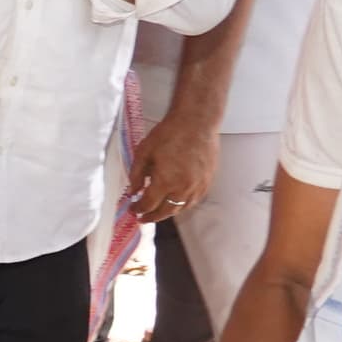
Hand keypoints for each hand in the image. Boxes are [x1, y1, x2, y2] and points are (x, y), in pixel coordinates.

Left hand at [126, 106, 217, 224]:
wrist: (197, 122)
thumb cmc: (169, 134)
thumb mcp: (143, 153)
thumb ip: (135, 175)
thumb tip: (132, 192)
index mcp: (165, 182)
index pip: (149, 205)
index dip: (139, 210)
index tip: (133, 210)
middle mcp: (183, 188)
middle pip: (166, 211)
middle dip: (153, 217)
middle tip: (144, 219)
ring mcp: (198, 186)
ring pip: (182, 208)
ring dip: (169, 212)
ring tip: (159, 212)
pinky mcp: (208, 181)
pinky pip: (194, 199)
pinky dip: (183, 204)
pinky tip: (177, 201)